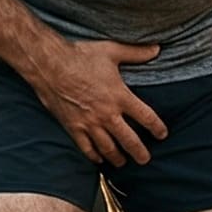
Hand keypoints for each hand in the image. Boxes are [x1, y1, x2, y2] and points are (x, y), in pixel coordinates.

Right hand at [23, 38, 167, 166]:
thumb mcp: (111, 51)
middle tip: (145, 160)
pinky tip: (98, 160)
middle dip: (140, 152)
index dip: (157, 128)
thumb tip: (157, 49)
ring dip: (118, 158)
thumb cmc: (80, 56)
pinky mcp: (73, 127)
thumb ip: (136, 53)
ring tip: (123, 163)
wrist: (49, 65)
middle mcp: (107, 114)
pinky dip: (94, 156)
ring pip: (108, 148)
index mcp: (119, 96)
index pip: (146, 117)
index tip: (162, 134)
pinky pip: (86, 148)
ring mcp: (89, 123)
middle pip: (129, 140)